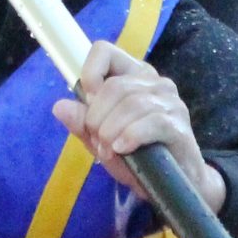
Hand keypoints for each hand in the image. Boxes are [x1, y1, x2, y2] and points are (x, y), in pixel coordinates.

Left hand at [52, 41, 225, 213]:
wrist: (174, 186)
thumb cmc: (139, 158)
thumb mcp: (102, 141)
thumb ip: (82, 124)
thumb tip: (59, 106)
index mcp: (134, 76)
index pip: (104, 51)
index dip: (89, 74)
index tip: (88, 103)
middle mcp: (155, 82)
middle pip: (113, 86)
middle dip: (97, 118)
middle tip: (98, 143)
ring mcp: (170, 101)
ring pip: (131, 104)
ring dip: (111, 132)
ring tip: (109, 152)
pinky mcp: (179, 124)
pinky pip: (150, 122)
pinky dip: (130, 137)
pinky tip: (123, 150)